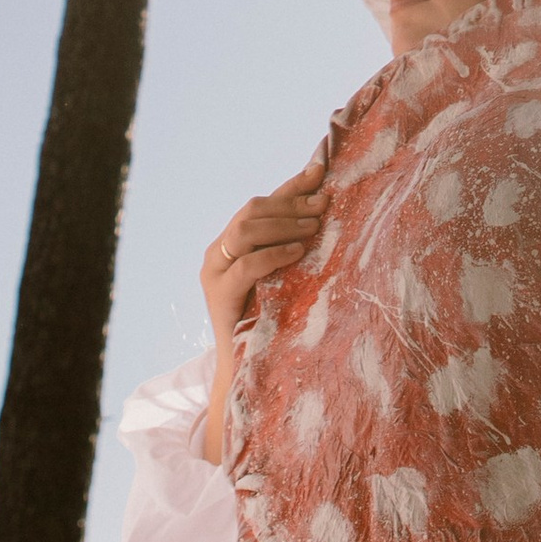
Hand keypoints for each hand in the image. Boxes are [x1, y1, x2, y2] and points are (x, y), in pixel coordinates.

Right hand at [197, 156, 328, 460]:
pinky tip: (298, 251)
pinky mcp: (219, 295)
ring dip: (285, 224)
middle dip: (291, 203)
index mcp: (231, 244)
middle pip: (252, 211)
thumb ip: (293, 248)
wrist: (247, 370)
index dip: (290, 187)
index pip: (261, 205)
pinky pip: (246, 264)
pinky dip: (275, 253)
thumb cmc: (272, 324)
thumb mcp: (285, 278)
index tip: (321, 171)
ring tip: (315, 227)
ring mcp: (213, 272)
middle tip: (325, 204)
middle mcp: (217, 252)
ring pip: (246, 230)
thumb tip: (327, 213)